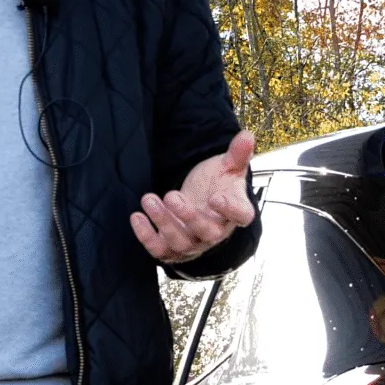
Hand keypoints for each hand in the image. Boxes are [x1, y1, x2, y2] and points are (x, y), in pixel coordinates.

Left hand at [130, 131, 256, 264]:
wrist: (200, 203)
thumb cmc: (217, 186)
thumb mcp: (228, 168)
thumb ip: (237, 154)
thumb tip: (247, 134)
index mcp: (236, 213)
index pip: (241, 216)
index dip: (230, 210)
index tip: (217, 197)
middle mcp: (216, 233)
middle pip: (207, 233)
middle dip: (188, 216)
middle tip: (171, 195)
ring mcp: (194, 243)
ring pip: (181, 242)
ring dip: (163, 222)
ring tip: (149, 199)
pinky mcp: (173, 249)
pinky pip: (160, 250)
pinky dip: (146, 236)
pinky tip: (137, 216)